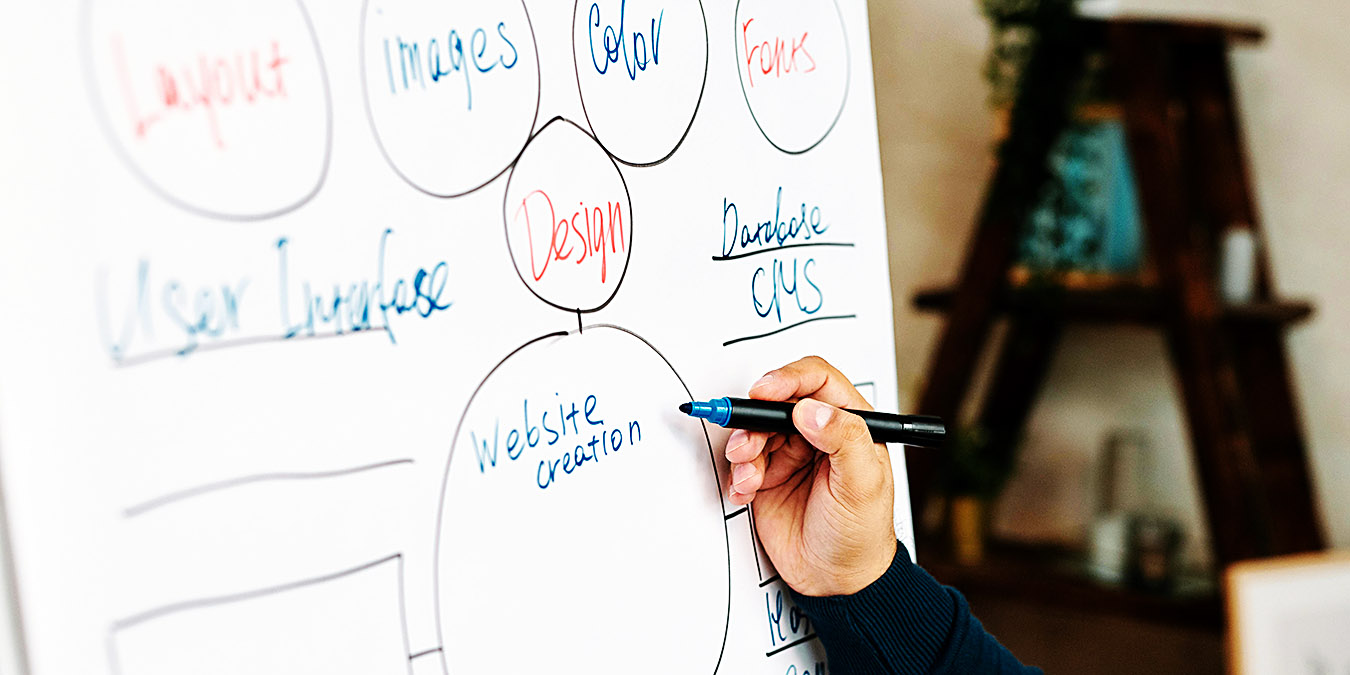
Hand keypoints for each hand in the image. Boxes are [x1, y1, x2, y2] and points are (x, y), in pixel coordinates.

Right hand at [725, 356, 897, 596]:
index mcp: (850, 423)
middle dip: (755, 420)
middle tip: (746, 443)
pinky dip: (738, 473)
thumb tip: (810, 409)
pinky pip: (743, 461)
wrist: (837, 581)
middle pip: (776, 402)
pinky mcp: (768, 475)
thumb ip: (844, 440)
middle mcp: (818, 433)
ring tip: (749, 478)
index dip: (787, 379)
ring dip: (744, 450)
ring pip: (755, 430)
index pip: (816, 380)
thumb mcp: (863, 485)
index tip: (764, 392)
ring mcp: (790, 454)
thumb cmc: (862, 534)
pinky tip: (747, 492)